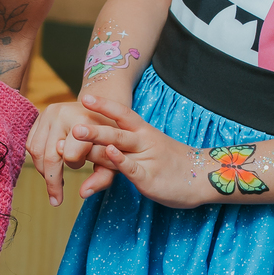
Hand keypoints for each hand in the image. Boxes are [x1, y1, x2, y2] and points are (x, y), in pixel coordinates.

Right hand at [26, 96, 121, 205]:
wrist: (105, 105)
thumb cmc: (110, 134)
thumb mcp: (113, 155)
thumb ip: (102, 177)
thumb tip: (83, 195)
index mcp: (83, 120)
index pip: (70, 156)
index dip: (76, 166)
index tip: (83, 166)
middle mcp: (62, 114)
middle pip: (49, 156)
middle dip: (52, 181)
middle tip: (56, 200)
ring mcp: (48, 112)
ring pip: (35, 151)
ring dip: (43, 170)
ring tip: (54, 180)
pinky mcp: (41, 114)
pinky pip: (31, 143)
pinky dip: (38, 158)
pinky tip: (50, 166)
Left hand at [68, 96, 196, 207]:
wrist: (202, 177)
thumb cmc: (170, 163)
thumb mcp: (147, 150)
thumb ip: (122, 149)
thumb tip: (95, 147)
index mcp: (143, 132)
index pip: (122, 114)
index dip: (104, 106)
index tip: (86, 97)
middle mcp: (143, 140)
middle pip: (115, 128)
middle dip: (92, 125)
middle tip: (71, 122)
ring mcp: (146, 157)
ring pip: (119, 144)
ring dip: (97, 137)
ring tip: (77, 133)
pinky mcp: (149, 177)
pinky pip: (132, 167)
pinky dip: (120, 160)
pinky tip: (109, 153)